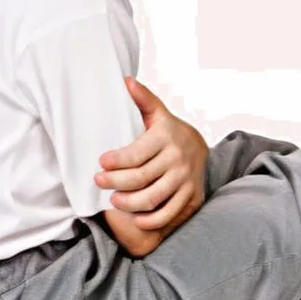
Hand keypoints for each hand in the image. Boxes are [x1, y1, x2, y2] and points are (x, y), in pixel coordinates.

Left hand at [95, 77, 209, 238]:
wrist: (202, 150)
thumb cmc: (170, 132)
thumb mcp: (158, 114)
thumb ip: (143, 99)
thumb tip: (126, 80)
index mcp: (166, 137)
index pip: (136, 153)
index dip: (115, 161)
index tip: (101, 163)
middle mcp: (177, 159)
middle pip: (140, 178)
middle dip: (114, 182)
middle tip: (98, 181)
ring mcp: (185, 180)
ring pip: (152, 198)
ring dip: (128, 203)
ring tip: (113, 200)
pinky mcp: (191, 197)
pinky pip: (169, 213)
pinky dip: (151, 219)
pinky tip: (136, 217)